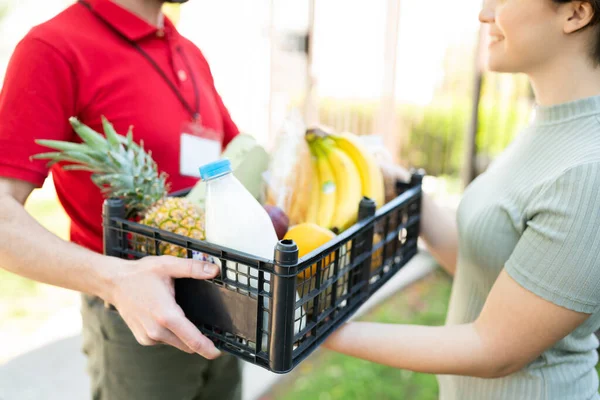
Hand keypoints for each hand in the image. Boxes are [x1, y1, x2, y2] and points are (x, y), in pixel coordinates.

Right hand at [105, 255, 221, 358]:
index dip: (208, 348)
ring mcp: (149, 337)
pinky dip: (170, 333)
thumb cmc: (141, 274)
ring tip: (178, 312)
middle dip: (198, 339)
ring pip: (177, 343)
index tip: (218, 352)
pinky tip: (165, 316)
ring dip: (183, 334)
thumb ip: (193, 268)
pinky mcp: (143, 339)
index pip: (193, 340)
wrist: (114, 283)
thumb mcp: (169, 265)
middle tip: (205, 323)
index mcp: (167, 316)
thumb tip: (215, 270)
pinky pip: (165, 340)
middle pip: (188, 344)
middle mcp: (157, 331)